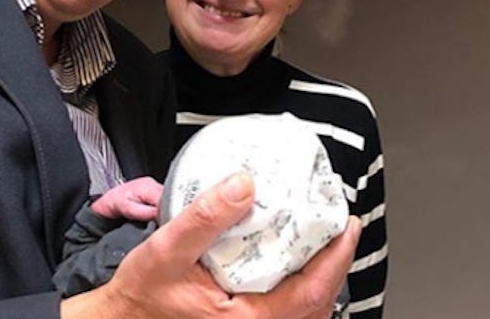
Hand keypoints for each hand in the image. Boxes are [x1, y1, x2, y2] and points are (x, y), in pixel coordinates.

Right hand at [61, 171, 360, 318]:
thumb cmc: (143, 295)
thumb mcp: (168, 250)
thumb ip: (205, 219)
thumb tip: (244, 184)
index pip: (312, 292)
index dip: (336, 257)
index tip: (347, 224)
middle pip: (317, 304)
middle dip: (333, 265)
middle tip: (338, 227)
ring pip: (304, 311)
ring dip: (318, 277)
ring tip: (321, 242)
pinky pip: (285, 311)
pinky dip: (297, 288)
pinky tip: (290, 263)